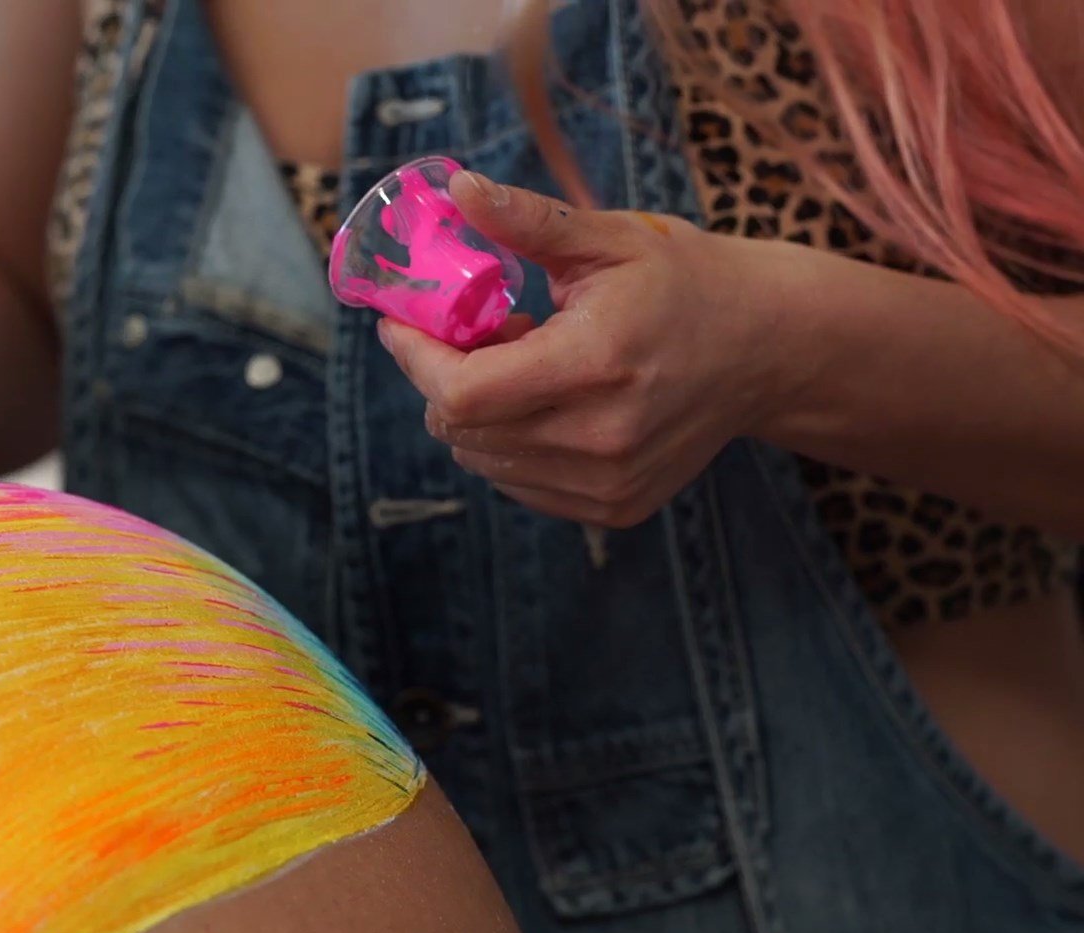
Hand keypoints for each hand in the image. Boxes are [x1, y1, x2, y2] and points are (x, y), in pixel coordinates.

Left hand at [379, 170, 792, 528]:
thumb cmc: (685, 282)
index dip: (415, 357)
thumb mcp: (609, 239)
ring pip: (482, 459)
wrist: (768, 348)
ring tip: (523, 363)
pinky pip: (518, 482)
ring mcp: (608, 482)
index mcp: (596, 364)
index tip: (402, 321)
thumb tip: (458, 188)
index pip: (461, 392)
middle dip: (442, 377)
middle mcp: (602, 436)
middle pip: (461, 429)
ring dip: (476, 413)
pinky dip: (509, 443)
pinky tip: (548, 401)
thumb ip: (527, 221)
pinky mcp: (614, 507)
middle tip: (474, 332)